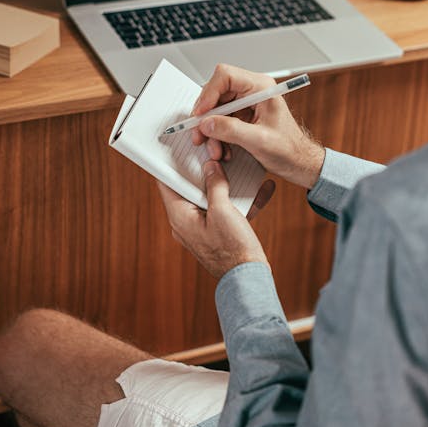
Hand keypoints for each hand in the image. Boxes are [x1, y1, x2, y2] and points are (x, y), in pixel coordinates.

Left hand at [157, 160, 274, 279]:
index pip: (166, 183)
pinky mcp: (219, 232)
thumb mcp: (223, 211)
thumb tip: (210, 166)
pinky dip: (240, 200)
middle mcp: (186, 223)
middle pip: (190, 188)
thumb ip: (215, 186)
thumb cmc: (232, 249)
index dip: (170, 164)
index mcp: (180, 217)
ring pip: (210, 197)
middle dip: (203, 170)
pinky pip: (226, 210)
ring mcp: (203, 228)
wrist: (249, 279)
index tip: (176, 147)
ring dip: (225, 183)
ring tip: (237, 166)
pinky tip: (261, 188)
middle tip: (212, 151)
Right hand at [192, 64, 324, 189]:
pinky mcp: (242, 115)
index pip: (225, 76)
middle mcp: (252, 91)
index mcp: (261, 88)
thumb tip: (207, 123)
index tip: (201, 114)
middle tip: (200, 134)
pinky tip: (222, 149)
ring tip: (215, 149)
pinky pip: (220, 120)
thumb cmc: (290, 149)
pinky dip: (217, 135)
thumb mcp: (259, 141)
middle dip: (206, 117)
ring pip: (216, 109)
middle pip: (216, 93)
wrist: (298, 163)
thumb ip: (232, 130)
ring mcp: (246, 103)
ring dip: (211, 130)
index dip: (208, 93)